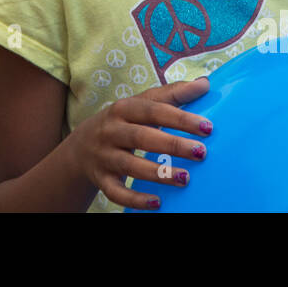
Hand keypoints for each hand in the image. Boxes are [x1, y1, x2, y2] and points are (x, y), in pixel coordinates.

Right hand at [67, 78, 211, 209]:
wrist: (81, 147)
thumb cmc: (123, 122)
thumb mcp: (140, 104)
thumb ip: (171, 94)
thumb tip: (204, 84)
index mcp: (123, 108)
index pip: (154, 110)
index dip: (180, 118)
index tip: (207, 127)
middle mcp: (111, 131)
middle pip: (142, 137)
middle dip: (173, 145)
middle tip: (201, 152)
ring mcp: (104, 156)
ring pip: (130, 165)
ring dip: (158, 173)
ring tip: (185, 178)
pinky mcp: (101, 179)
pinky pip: (116, 192)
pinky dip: (135, 199)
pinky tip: (157, 203)